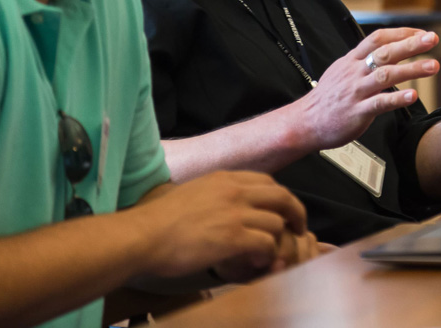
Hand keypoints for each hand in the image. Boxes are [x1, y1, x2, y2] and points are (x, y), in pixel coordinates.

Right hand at [131, 171, 306, 281]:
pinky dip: (268, 255)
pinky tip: (259, 262)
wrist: (141, 236)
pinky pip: (266, 244)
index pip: (267, 182)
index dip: (280, 197)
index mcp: (224, 179)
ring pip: (276, 222)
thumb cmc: (158, 220)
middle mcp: (234, 191)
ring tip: (271, 254)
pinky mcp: (233, 237)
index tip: (285, 210)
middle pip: (282, 197)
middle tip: (299, 229)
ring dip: (278, 240)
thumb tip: (225, 207)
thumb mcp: (192, 193)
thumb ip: (215, 195)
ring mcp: (235, 213)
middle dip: (296, 213)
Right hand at [298, 27, 440, 149]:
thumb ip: (363, 60)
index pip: (378, 38)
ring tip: (432, 66)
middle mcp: (355, 72)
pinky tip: (412, 95)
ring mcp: (356, 91)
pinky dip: (397, 98)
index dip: (401, 33)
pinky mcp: (357, 112)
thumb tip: (385, 49)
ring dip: (411, 69)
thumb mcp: (342, 70)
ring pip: (386, 75)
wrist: (305, 122)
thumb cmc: (327, 98)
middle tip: (432, 38)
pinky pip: (379, 103)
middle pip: (385, 52)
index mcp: (352, 60)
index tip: (421, 33)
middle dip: (411, 44)